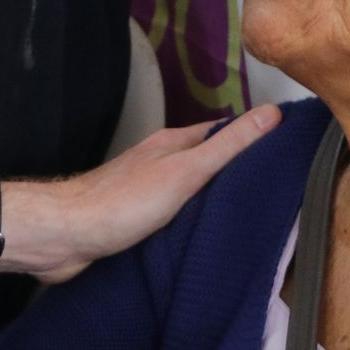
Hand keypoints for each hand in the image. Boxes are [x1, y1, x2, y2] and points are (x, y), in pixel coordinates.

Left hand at [2, 106, 282, 281]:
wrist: (66, 237)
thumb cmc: (124, 203)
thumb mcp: (187, 171)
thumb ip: (229, 146)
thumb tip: (272, 113)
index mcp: (173, 143)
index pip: (222, 133)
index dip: (252, 138)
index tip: (284, 149)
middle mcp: (159, 161)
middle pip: (206, 161)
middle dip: (235, 172)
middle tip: (274, 188)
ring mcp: (144, 190)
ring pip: (189, 189)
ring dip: (212, 199)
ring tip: (246, 215)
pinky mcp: (133, 219)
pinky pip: (172, 215)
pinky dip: (190, 221)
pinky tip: (202, 237)